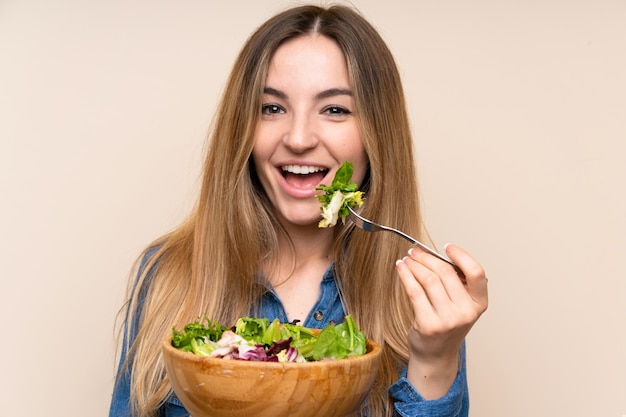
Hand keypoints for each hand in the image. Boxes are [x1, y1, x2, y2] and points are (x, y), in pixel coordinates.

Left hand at [395, 243, 487, 398]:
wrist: (435, 355)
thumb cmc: (446, 324)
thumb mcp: (460, 304)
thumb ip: (455, 282)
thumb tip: (431, 253)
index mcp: (479, 303)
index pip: (476, 272)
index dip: (461, 255)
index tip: (446, 247)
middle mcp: (466, 312)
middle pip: (446, 273)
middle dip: (427, 257)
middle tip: (415, 251)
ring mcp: (448, 320)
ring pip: (429, 280)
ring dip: (414, 265)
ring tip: (407, 259)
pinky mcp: (428, 325)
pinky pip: (415, 292)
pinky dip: (406, 276)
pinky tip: (401, 268)